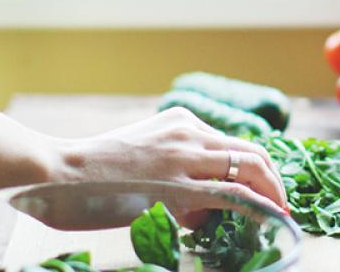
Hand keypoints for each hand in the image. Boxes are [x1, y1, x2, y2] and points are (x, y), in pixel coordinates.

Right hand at [53, 108, 286, 219]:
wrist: (57, 172)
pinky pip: (232, 193)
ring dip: (271, 192)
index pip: (232, 143)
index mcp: (180, 120)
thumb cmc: (90, 174)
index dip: (257, 167)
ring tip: (279, 213)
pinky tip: (271, 217)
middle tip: (282, 203)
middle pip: (251, 151)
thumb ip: (173, 171)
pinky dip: (259, 205)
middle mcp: (188, 131)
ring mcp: (184, 156)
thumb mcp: (141, 158)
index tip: (266, 188)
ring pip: (249, 167)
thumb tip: (198, 208)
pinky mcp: (178, 184)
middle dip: (274, 179)